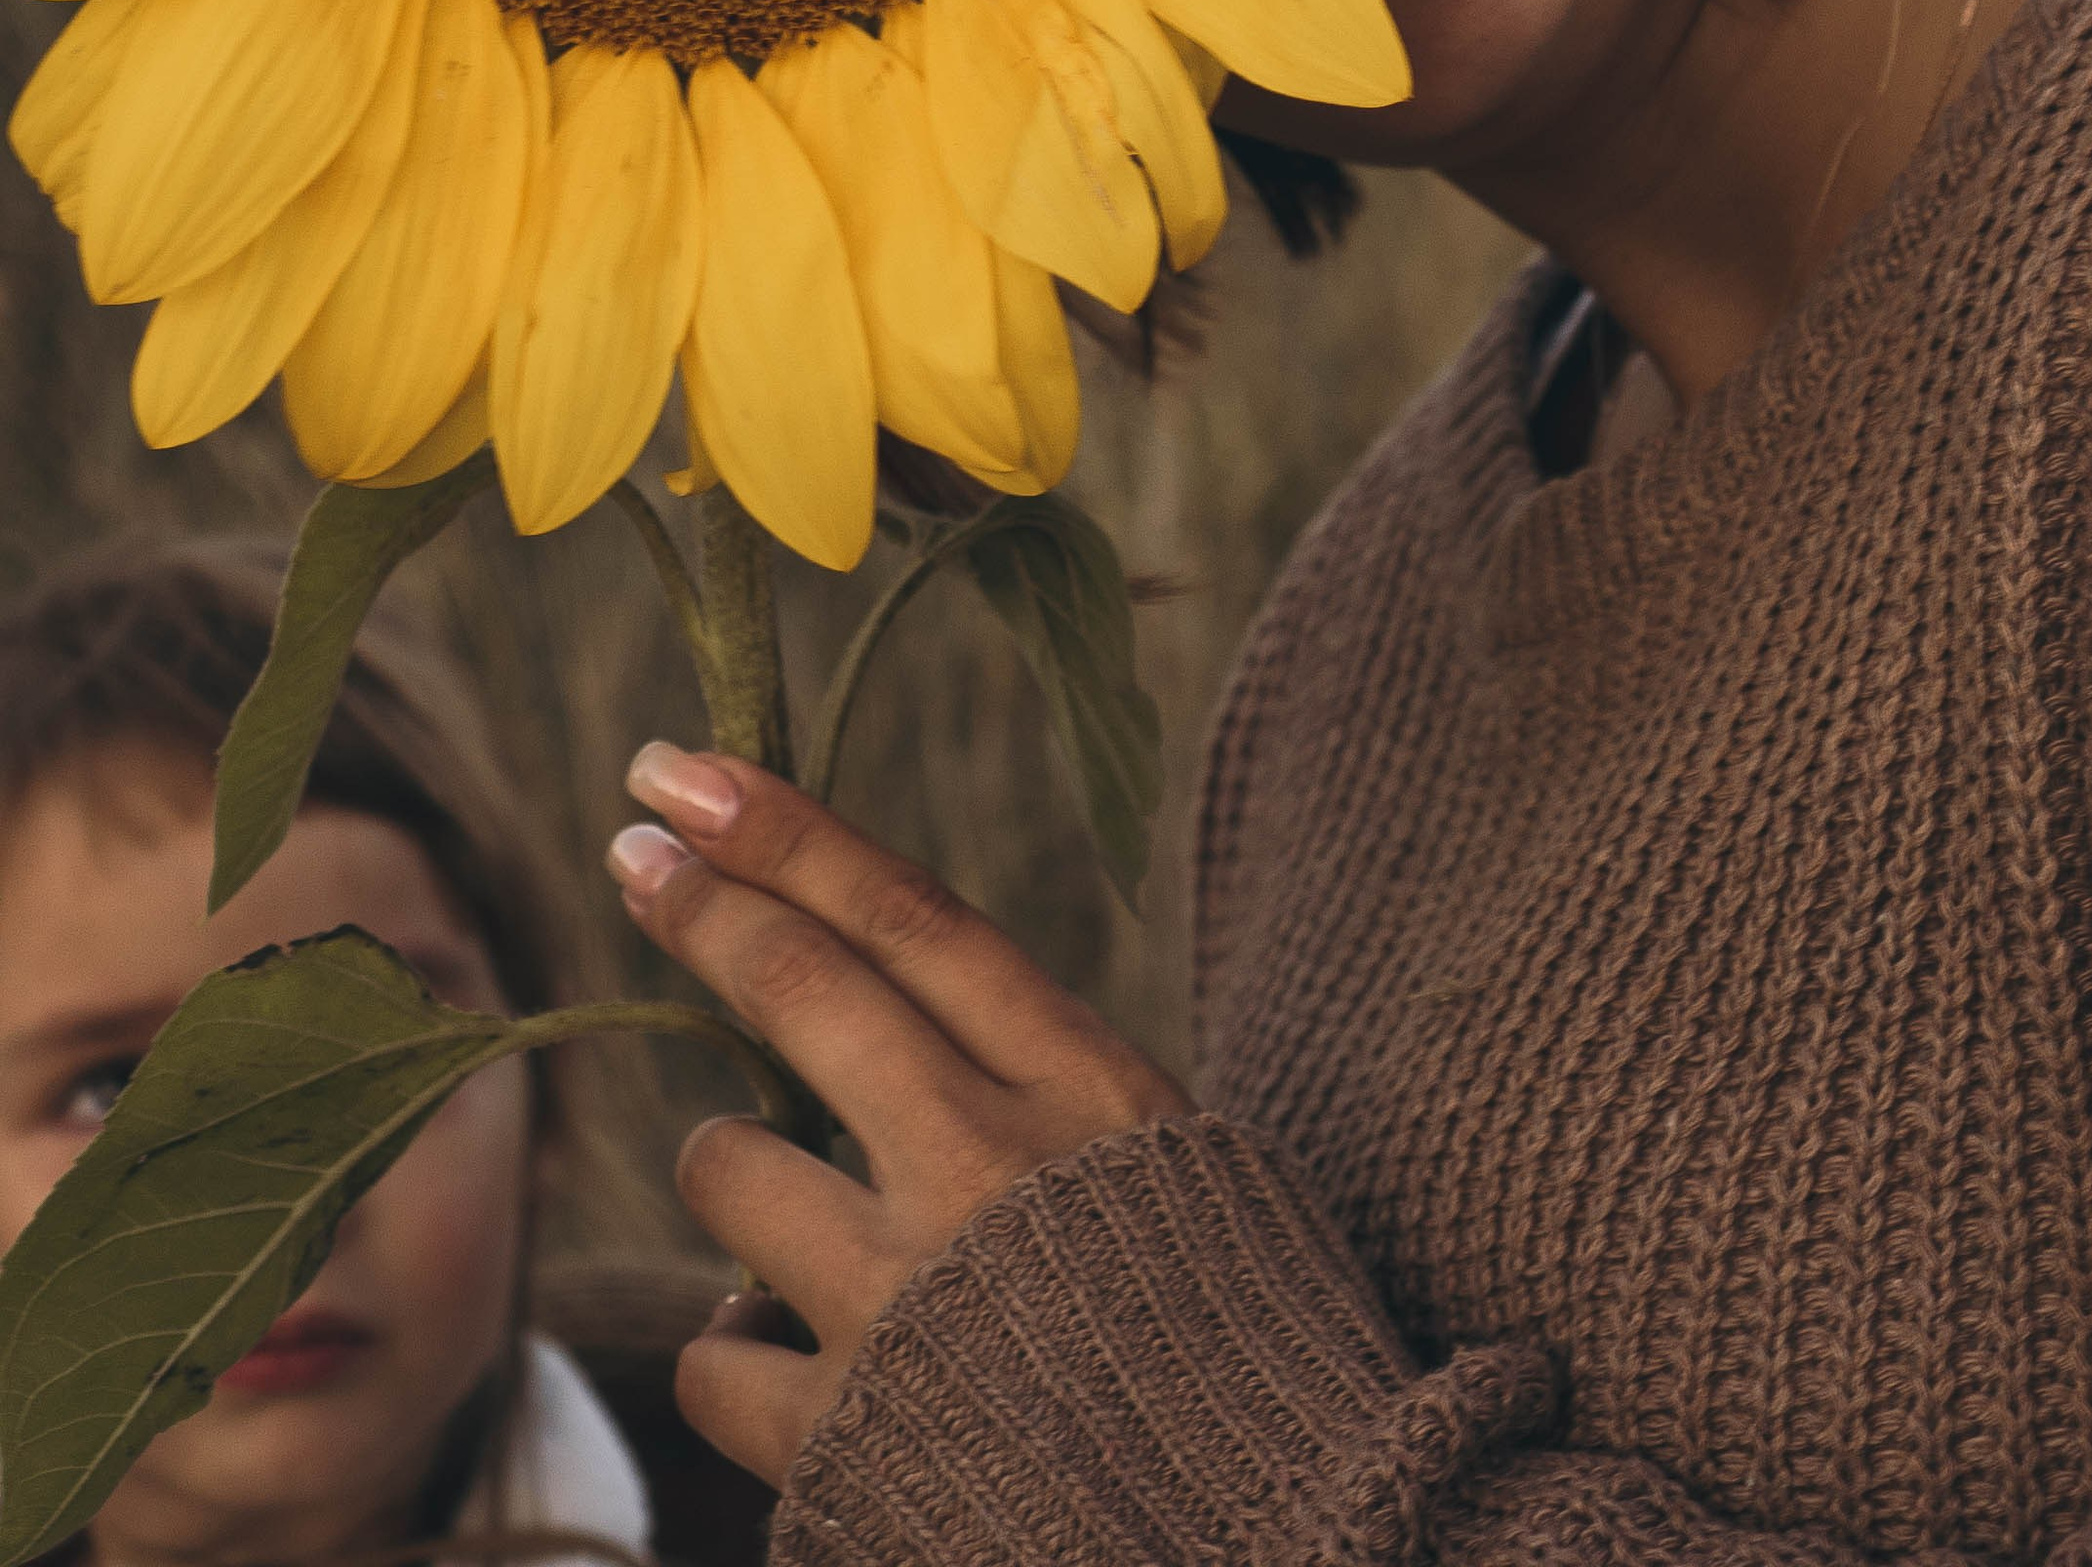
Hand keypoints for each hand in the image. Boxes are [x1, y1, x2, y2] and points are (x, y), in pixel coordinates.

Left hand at [607, 743, 1190, 1486]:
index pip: (912, 917)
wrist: (1284, 1540)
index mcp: (1089, 1093)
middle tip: (637, 844)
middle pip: (802, 989)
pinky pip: (715, 1353)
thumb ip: (1046, 1103)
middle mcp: (990, 1167)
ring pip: (727, 1168)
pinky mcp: (844, 1434)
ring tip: (796, 1234)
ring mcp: (907, 1297)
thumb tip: (901, 1029)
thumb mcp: (1179, 1179)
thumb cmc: (1242, 1358)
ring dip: (736, 1183)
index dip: (790, 832)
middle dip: (701, 901)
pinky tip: (807, 1379)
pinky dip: (744, 1358)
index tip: (691, 772)